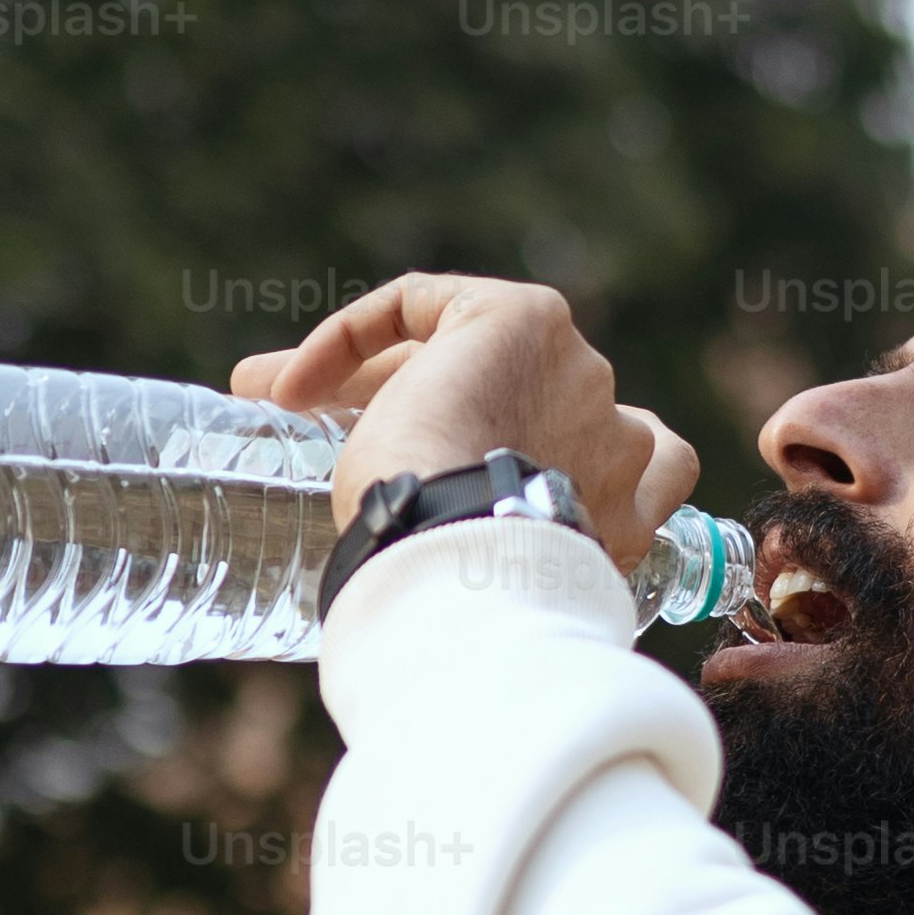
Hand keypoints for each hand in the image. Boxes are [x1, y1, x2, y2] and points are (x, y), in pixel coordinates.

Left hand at [229, 275, 702, 577]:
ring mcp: (580, 372)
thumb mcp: (490, 590)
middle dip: (427, 421)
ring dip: (369, 381)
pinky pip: (424, 305)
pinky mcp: (525, 320)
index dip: (514, 468)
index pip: (595, 468)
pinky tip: (291, 386)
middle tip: (337, 450)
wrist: (473, 567)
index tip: (438, 492)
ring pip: (457, 360)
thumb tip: (401, 609)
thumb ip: (496, 571)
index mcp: (627, 507)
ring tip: (287, 406)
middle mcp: (619, 431)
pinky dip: (354, 334)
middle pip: (508, 407)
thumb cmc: (473, 597)